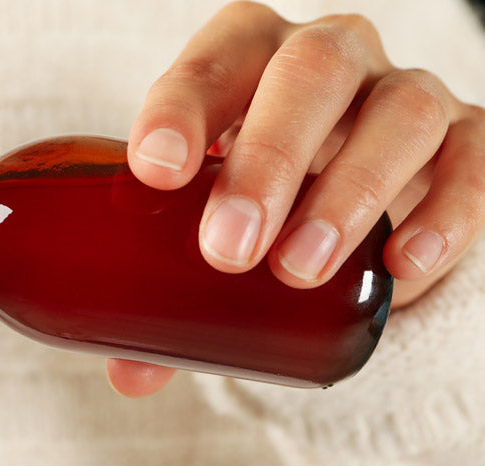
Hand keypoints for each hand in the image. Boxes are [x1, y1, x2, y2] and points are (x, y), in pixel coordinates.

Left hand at [110, 1, 484, 396]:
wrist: (346, 197)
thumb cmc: (256, 198)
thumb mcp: (204, 220)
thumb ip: (162, 289)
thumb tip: (130, 374)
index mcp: (247, 58)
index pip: (213, 61)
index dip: (181, 107)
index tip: (157, 172)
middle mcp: (330, 57)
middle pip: (309, 73)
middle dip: (267, 160)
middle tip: (228, 249)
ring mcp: (402, 93)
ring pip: (398, 113)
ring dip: (350, 192)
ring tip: (300, 270)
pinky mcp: (465, 139)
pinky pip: (474, 161)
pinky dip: (446, 214)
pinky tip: (402, 266)